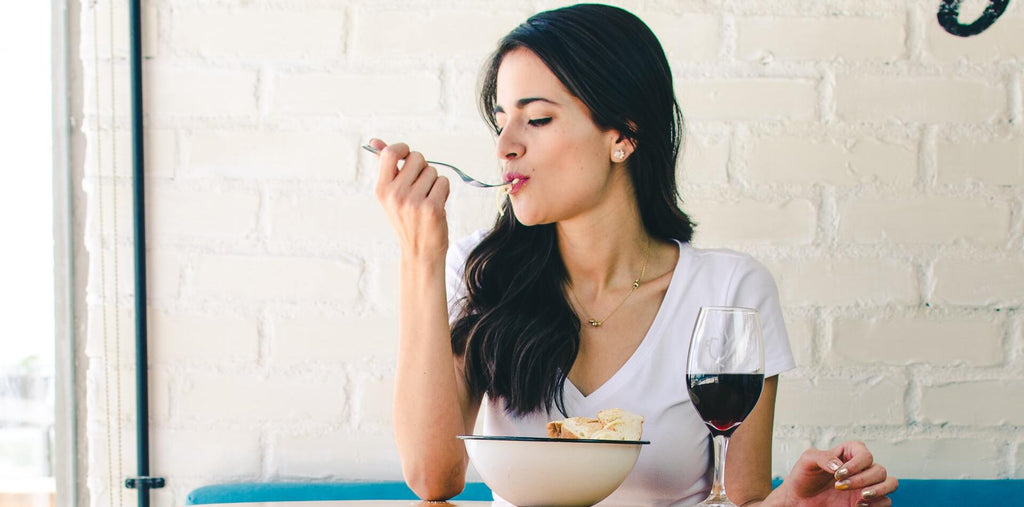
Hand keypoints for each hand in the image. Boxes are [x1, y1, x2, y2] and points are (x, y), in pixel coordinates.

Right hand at [370, 138, 450, 260]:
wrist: (420, 251)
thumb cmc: (407, 219)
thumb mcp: (391, 195)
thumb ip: (386, 167)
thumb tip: (376, 141)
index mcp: (381, 189)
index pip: (390, 153)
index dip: (403, 149)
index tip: (408, 157)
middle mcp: (395, 194)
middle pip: (417, 158)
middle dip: (423, 168)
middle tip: (420, 187)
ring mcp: (413, 202)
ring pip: (433, 171)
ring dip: (434, 182)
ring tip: (427, 199)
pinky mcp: (432, 208)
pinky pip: (443, 182)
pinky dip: (443, 191)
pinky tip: (437, 204)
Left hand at [776, 441, 897, 506]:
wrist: (800, 500)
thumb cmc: (804, 477)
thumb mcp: (807, 461)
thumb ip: (823, 457)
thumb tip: (839, 465)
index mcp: (848, 454)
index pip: (865, 453)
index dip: (856, 464)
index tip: (838, 474)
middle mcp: (861, 469)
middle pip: (879, 470)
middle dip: (862, 479)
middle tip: (840, 487)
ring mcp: (866, 485)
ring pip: (890, 483)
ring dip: (879, 490)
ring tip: (860, 497)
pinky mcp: (867, 502)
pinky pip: (886, 502)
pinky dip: (877, 504)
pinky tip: (858, 505)